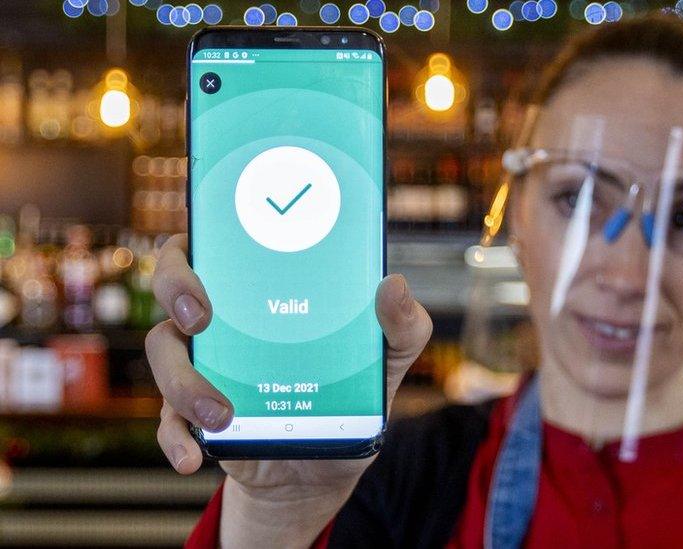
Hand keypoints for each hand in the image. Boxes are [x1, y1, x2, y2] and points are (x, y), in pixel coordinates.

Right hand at [146, 234, 431, 544]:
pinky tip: (194, 455)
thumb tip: (394, 285)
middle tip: (201, 317)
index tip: (212, 249)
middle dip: (176, 289)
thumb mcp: (387, 358)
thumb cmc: (352, 393)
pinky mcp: (192, 415)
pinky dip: (176, 437)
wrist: (324, 468)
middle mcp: (225, 319)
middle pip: (174, 283)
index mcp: (263, 290)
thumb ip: (400, 325)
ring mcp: (203, 365)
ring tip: (221, 413)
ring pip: (164, 352)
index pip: (218, 242)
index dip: (205, 236)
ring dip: (183, 381)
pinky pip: (167, 420)